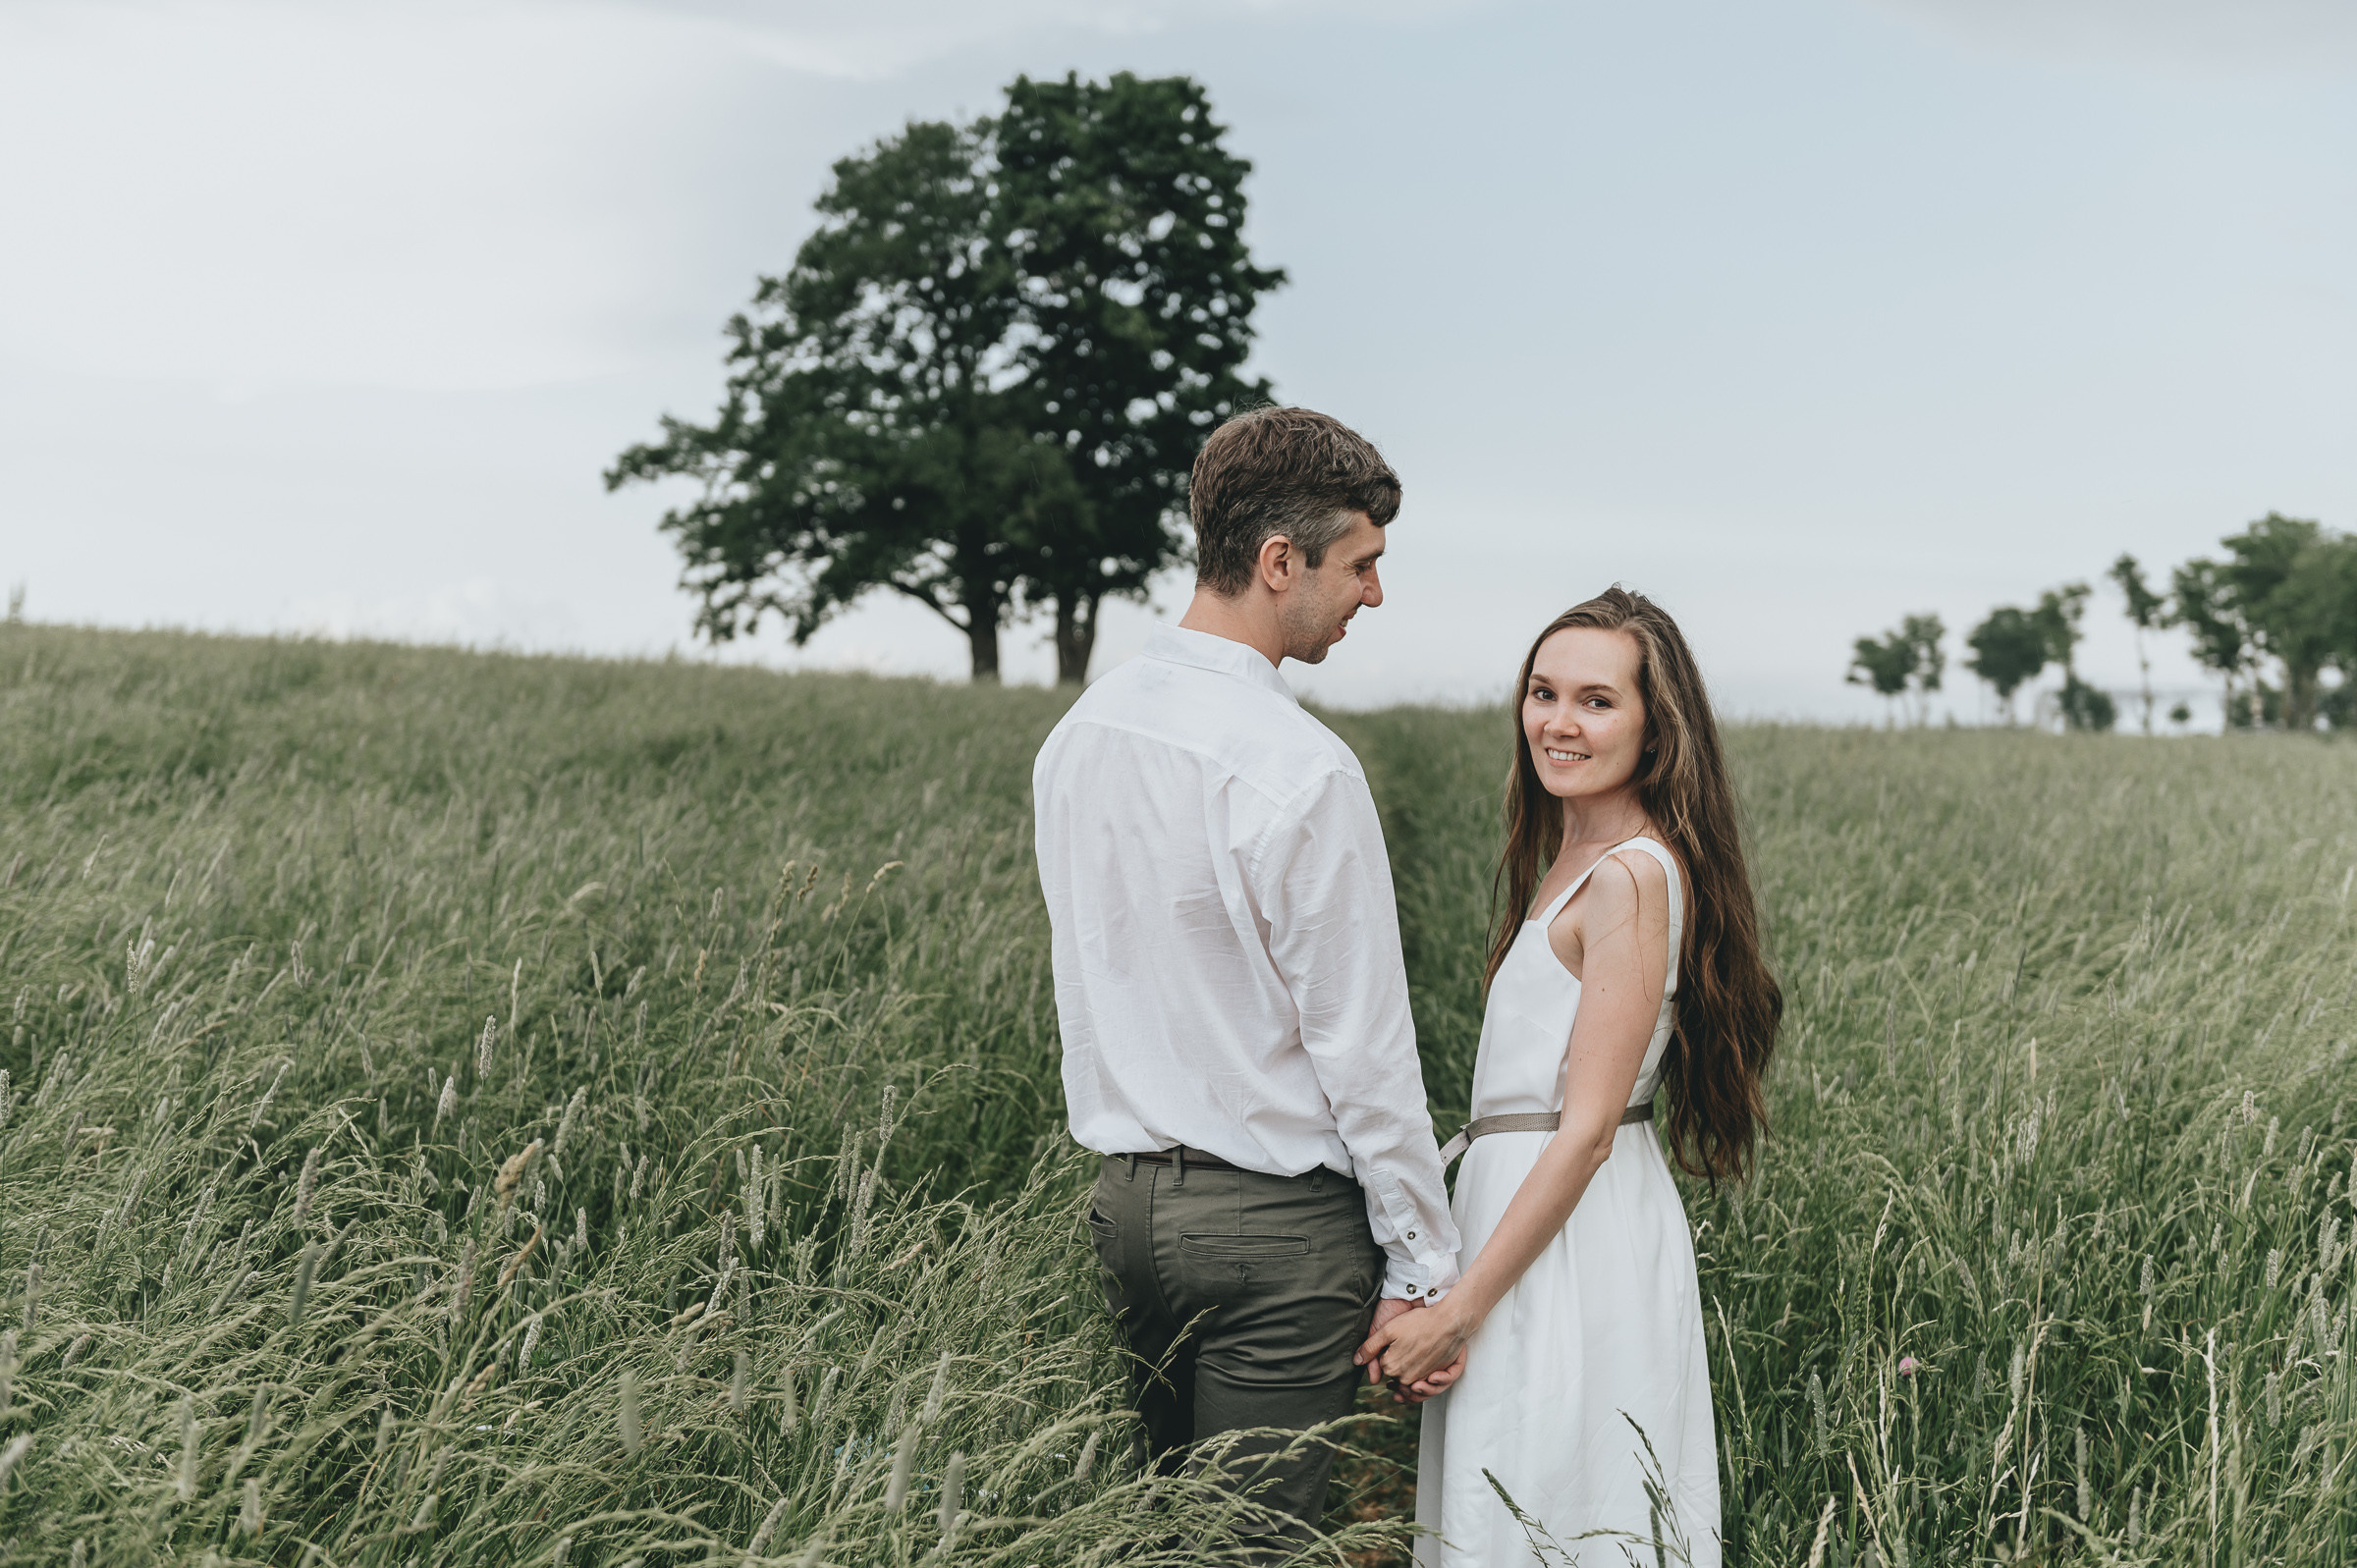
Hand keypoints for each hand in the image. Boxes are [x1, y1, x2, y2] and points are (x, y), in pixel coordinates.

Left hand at [1356, 1297, 1474, 1392]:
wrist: (1448, 1323)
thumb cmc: (1418, 1322)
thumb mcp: (1388, 1330)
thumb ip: (1369, 1347)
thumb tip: (1356, 1361)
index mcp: (1391, 1366)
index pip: (1381, 1365)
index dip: (1386, 1351)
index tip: (1394, 1339)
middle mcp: (1405, 1378)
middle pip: (1394, 1374)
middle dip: (1395, 1362)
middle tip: (1404, 1343)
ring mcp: (1420, 1379)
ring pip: (1407, 1379)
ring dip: (1406, 1371)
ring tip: (1411, 1351)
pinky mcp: (1433, 1378)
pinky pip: (1421, 1383)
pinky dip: (1419, 1377)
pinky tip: (1421, 1359)